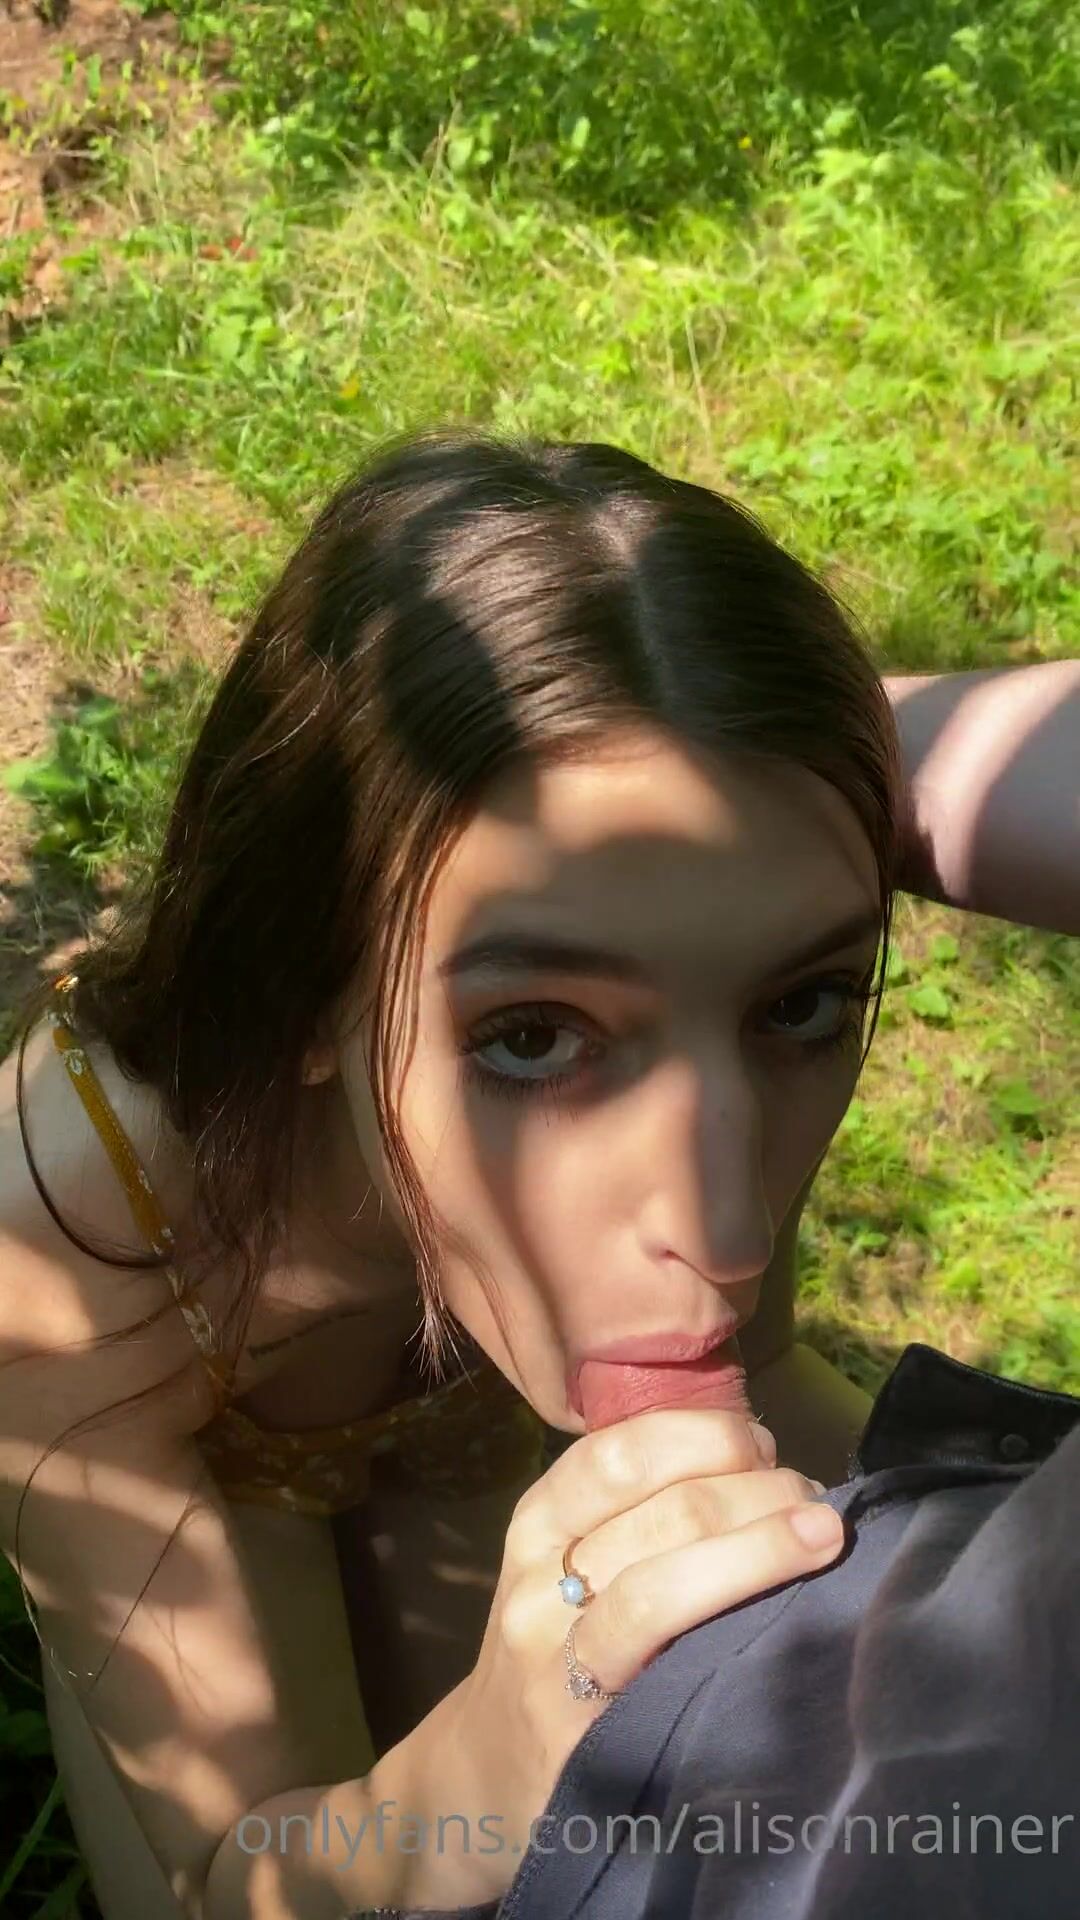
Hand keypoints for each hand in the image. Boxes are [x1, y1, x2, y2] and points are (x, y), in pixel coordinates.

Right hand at [439, 1408, 842, 1900]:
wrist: (484, 1777)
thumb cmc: (555, 1654)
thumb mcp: (570, 1567)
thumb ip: (640, 1514)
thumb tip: (761, 1462)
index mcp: (540, 1521)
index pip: (621, 1450)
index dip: (706, 1435)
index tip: (764, 1445)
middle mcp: (539, 1576)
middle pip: (664, 1506)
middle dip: (758, 1489)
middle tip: (813, 1502)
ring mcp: (554, 1654)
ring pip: (665, 1578)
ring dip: (762, 1546)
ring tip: (823, 1537)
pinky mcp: (576, 1726)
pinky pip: (656, 1654)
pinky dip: (728, 1614)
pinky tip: (782, 1615)